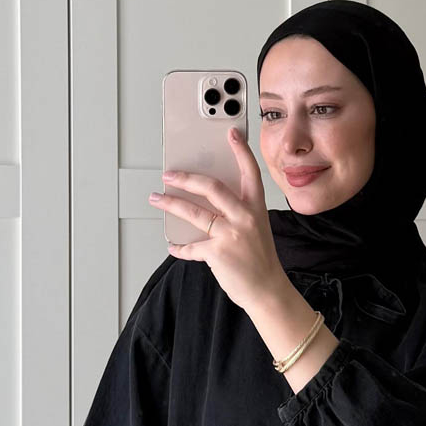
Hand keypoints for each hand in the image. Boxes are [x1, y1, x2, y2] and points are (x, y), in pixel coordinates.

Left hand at [148, 127, 286, 312]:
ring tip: (157, 198)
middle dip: (186, 178)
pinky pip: (191, 246)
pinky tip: (173, 245)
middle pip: (211, 187)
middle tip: (170, 174)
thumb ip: (237, 215)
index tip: (232, 133)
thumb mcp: (256, 230)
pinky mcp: (217, 253)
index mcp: (255, 209)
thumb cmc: (261, 262)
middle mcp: (244, 217)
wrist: (268, 292)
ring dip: (170, 204)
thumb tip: (208, 207)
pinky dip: (180, 247)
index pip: (250, 172)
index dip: (241, 151)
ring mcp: (230, 234)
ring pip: (193, 212)